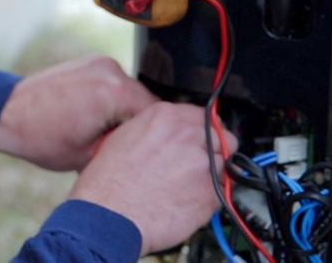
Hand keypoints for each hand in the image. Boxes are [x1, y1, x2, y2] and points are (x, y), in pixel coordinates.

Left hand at [0, 54, 157, 170]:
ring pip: (133, 92)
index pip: (156, 118)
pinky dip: (113, 99)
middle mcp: (111, 70)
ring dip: (126, 111)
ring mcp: (100, 62)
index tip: (139, 152)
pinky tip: (94, 116)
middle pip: (147, 103)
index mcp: (114, 94)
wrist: (9, 113)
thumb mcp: (90, 157)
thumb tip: (148, 147)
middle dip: (137, 125)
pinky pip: (117, 83)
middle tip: (120, 145)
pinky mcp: (92, 61)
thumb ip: (125, 146)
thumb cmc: (42, 139)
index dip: (150, 139)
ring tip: (103, 131)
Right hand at [69, 102, 237, 255]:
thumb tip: (165, 135)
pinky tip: (189, 201)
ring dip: (214, 173)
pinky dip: (212, 197)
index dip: (201, 129)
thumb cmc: (106, 183)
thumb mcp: (121, 138)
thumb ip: (152, 130)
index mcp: (163, 117)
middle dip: (214, 149)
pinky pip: (223, 192)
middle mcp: (187, 136)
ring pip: (225, 163)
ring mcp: (202, 164)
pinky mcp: (210, 193)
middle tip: (200, 163)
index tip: (201, 138)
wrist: (108, 216)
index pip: (202, 115)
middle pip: (222, 136)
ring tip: (190, 185)